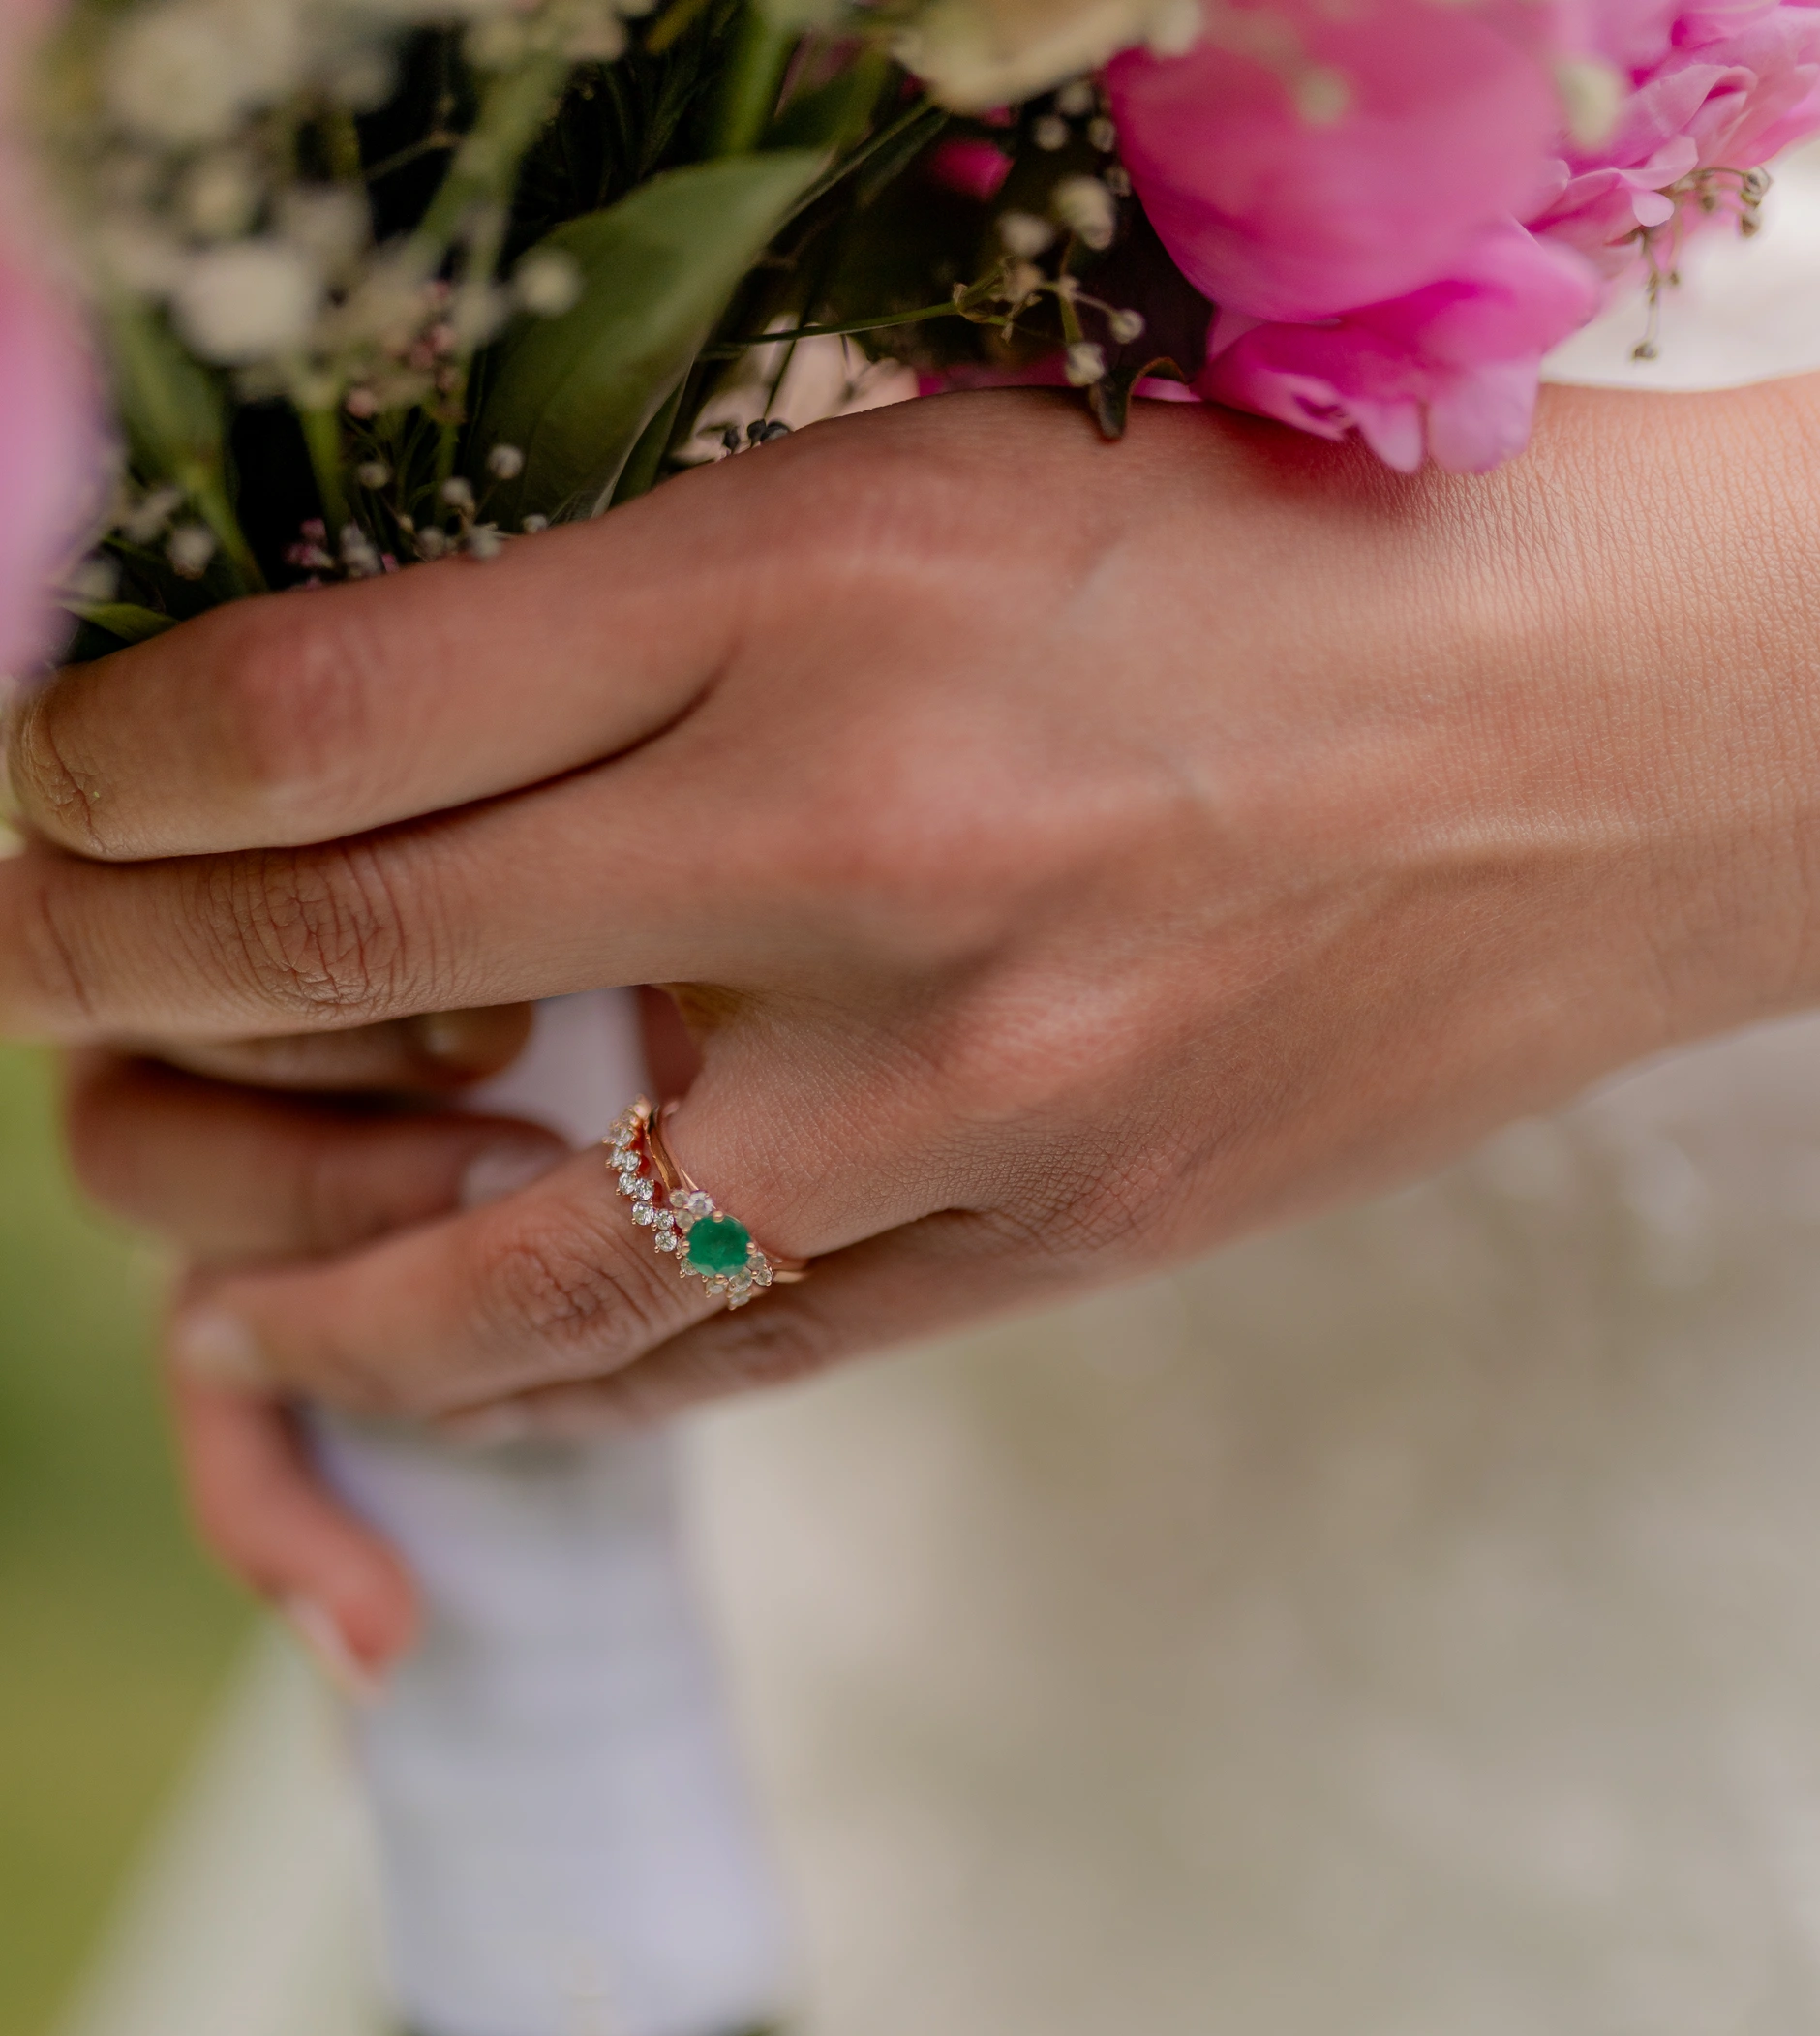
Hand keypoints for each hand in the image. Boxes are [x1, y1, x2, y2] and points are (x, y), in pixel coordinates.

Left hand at [21, 382, 1819, 1673]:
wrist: (1595, 747)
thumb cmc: (1263, 567)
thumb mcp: (926, 488)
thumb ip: (648, 617)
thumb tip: (367, 747)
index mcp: (804, 590)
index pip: (325, 719)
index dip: (116, 776)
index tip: (57, 794)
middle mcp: (855, 851)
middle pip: (352, 974)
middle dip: (117, 994)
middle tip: (45, 998)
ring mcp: (954, 1096)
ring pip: (508, 1269)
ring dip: (294, 1288)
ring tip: (208, 1284)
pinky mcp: (1049, 1251)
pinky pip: (720, 1368)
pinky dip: (543, 1382)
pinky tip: (453, 1367)